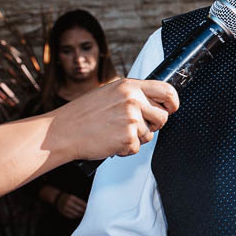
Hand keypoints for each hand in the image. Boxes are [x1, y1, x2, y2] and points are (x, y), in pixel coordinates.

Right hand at [46, 78, 179, 160]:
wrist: (62, 131)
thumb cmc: (83, 114)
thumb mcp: (109, 93)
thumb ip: (132, 95)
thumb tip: (154, 103)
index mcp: (129, 86)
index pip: (166, 90)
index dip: (173, 102)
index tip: (171, 108)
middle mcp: (132, 100)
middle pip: (163, 117)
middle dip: (153, 125)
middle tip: (135, 127)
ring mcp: (131, 120)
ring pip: (149, 135)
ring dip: (135, 138)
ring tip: (114, 132)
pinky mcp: (127, 139)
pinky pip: (137, 148)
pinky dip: (125, 149)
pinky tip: (109, 141)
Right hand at [55, 192, 86, 218]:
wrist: (57, 198)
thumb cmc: (67, 197)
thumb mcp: (72, 196)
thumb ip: (78, 201)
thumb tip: (86, 206)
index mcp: (71, 197)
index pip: (81, 203)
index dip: (86, 206)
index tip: (89, 207)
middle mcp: (68, 203)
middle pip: (79, 209)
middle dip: (84, 211)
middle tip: (87, 212)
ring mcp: (65, 208)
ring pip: (75, 213)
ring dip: (80, 214)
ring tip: (83, 214)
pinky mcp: (63, 212)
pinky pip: (71, 216)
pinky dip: (75, 216)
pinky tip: (78, 215)